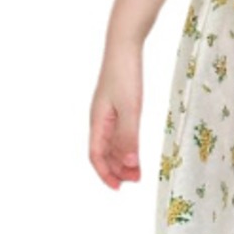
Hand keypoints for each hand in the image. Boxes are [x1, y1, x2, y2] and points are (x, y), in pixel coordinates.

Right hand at [89, 46, 142, 189]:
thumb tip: (128, 165)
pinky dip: (126, 144)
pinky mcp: (117, 105)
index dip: (105, 173)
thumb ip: (129, 137)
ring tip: (137, 171)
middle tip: (135, 181)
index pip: (96, 155)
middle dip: (116, 170)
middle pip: (103, 152)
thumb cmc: (124, 74)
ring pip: (111, 143)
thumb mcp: (130, 108)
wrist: (125, 46)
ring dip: (122, 159)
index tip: (118, 188)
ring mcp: (107, 112)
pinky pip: (118, 132)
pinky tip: (135, 148)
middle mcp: (99, 119)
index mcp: (97, 121)